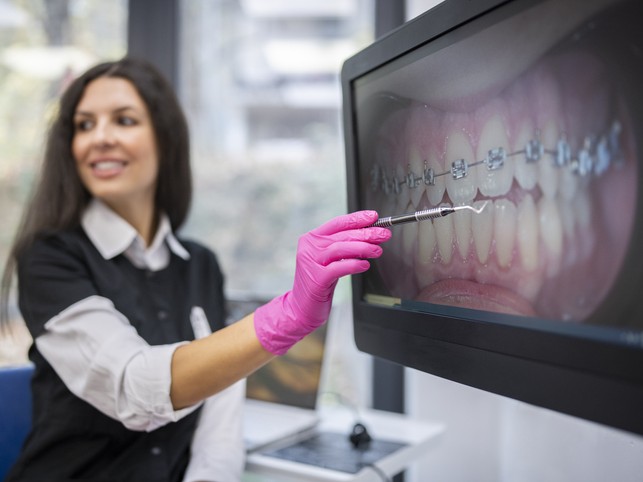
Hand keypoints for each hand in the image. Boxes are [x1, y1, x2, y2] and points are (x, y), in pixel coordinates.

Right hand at [254, 210, 389, 354]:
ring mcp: (311, 262)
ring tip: (377, 250)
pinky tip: (364, 265)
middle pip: (342, 235)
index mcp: (311, 239)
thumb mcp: (328, 260)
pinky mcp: (316, 278)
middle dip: (366, 233)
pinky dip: (354, 265)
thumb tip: (369, 235)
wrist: (300, 308)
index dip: (357, 218)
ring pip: (340, 248)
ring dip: (363, 247)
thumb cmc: (318, 283)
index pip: (337, 222)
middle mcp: (309, 248)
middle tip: (383, 234)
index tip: (374, 217)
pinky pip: (339, 268)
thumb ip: (343, 247)